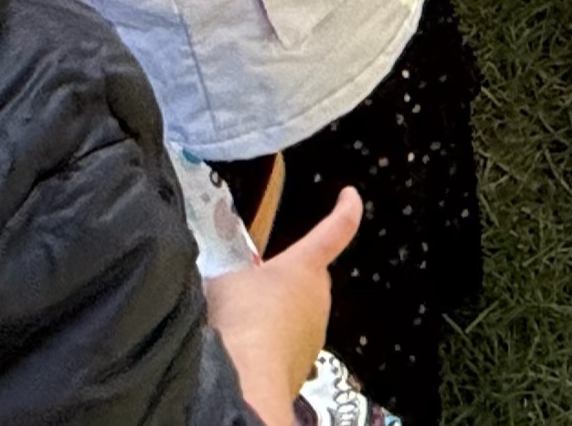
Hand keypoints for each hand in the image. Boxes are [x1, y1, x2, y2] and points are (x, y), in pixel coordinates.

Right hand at [203, 180, 356, 416]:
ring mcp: (315, 329)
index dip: (345, 210)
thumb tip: (221, 278)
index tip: (350, 195)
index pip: (335, 230)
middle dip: (283, 281)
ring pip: (296, 313)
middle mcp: (319, 296)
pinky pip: (287, 342)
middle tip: (250, 288)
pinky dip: (269, 342)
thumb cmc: (240, 321)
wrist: (246, 376)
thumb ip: (229, 272)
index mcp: (305, 267)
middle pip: (307, 278)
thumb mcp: (222, 280)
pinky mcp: (304, 360)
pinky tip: (243, 348)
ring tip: (238, 323)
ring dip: (273, 314)